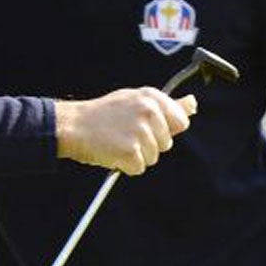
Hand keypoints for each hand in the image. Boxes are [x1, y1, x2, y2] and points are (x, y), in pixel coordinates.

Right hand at [55, 88, 195, 174]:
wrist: (73, 125)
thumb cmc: (103, 114)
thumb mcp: (135, 101)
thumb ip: (167, 105)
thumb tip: (192, 103)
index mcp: (152, 97)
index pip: (181, 122)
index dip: (164, 129)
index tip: (146, 126)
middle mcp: (149, 112)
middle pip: (166, 143)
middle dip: (148, 143)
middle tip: (124, 133)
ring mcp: (140, 132)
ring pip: (153, 157)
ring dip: (136, 155)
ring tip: (117, 141)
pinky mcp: (131, 152)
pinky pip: (139, 168)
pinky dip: (125, 165)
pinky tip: (112, 151)